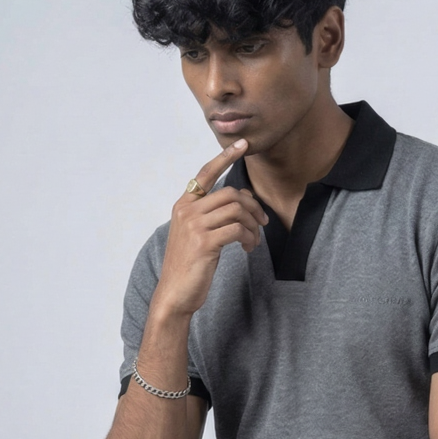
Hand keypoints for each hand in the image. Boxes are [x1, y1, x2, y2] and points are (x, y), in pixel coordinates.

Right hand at [151, 139, 268, 316]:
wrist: (175, 294)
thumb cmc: (189, 265)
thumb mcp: (197, 234)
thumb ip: (213, 215)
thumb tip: (243, 198)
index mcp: (184, 205)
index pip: (205, 174)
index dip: (225, 157)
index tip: (242, 144)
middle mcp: (186, 211)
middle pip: (231, 194)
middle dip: (253, 207)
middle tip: (263, 223)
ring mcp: (194, 226)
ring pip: (237, 210)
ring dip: (253, 226)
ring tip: (253, 240)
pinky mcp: (204, 242)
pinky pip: (237, 229)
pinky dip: (249, 238)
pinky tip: (248, 248)